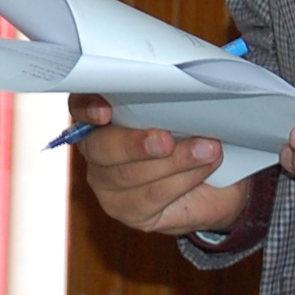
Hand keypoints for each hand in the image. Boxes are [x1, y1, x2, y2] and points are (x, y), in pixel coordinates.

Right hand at [72, 95, 252, 238]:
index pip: (80, 106)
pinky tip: (203, 168)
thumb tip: (185, 85)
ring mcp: (107, 183)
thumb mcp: (182, 108)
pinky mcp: (127, 210)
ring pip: (129, 175)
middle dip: (136, 144)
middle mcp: (97, 149)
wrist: (215, 179)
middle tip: (167, 140)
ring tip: (208, 150)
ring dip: (174, 162)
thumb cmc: (191, 133)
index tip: (105, 111)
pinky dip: (182, 180)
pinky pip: (150, 197)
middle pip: (101, 147)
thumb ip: (171, 97)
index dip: (88, 108)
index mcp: (101, 114)